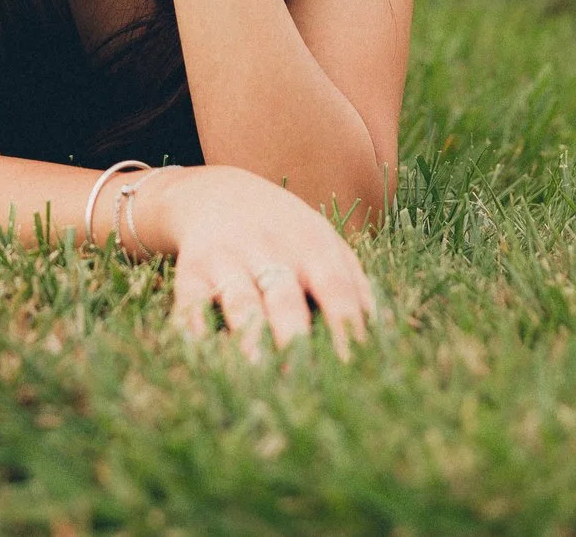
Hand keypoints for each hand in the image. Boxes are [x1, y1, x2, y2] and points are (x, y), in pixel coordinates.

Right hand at [133, 165, 380, 361]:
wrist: (216, 192)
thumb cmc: (285, 232)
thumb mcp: (324, 242)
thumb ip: (354, 283)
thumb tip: (385, 333)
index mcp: (312, 248)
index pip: (336, 290)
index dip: (346, 328)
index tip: (357, 367)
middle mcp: (271, 251)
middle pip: (286, 299)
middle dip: (296, 340)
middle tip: (306, 383)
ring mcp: (229, 259)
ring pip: (240, 301)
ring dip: (249, 337)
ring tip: (257, 372)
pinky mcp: (191, 270)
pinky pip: (190, 303)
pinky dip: (193, 328)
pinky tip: (201, 353)